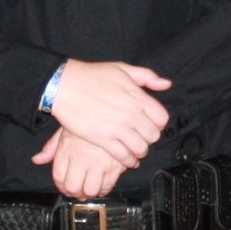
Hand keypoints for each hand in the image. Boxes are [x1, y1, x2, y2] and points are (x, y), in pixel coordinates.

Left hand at [31, 129, 131, 199]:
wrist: (114, 114)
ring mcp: (99, 163)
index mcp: (67, 149)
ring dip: (89, 193)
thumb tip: (37, 160)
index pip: (58, 177)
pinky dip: (103, 190)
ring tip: (89, 189)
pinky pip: (107, 187)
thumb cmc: (88, 121)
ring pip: (90, 191)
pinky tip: (101, 184)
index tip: (65, 187)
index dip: (61, 186)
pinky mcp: (115, 166)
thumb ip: (51, 147)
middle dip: (74, 193)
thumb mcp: (65, 129)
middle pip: (73, 188)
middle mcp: (82, 158)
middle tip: (77, 191)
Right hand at [46, 59, 170, 166]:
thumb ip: (147, 76)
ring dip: (140, 152)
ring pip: (141, 148)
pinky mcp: (103, 139)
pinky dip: (128, 161)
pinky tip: (128, 160)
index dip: (158, 123)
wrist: (64, 85)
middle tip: (142, 138)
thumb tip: (166, 84)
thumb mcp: (122, 68)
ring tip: (136, 151)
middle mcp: (131, 113)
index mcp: (137, 96)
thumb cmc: (92, 75)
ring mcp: (117, 127)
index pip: (162, 118)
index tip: (151, 124)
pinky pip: (123, 156)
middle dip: (149, 138)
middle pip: (153, 136)